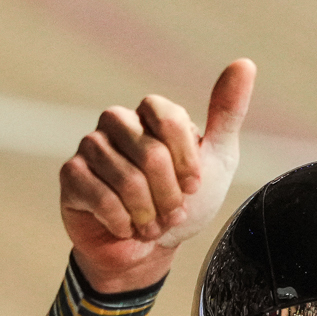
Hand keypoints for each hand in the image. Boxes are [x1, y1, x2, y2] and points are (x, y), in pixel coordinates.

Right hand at [59, 58, 254, 292]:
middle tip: (173, 215)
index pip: (168, 119)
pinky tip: (125, 227)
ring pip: (126, 179)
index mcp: (151, 113)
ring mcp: (91, 146)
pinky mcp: (71, 175)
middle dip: (169, 196)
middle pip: (150, 153)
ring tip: (151, 226)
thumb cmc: (183, 204)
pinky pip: (100, 196)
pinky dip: (122, 221)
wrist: (148, 251)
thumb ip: (228, 114)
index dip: (185, 161)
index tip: (193, 187)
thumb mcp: (217, 161)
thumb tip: (244, 64)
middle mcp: (118, 121)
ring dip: (148, 214)